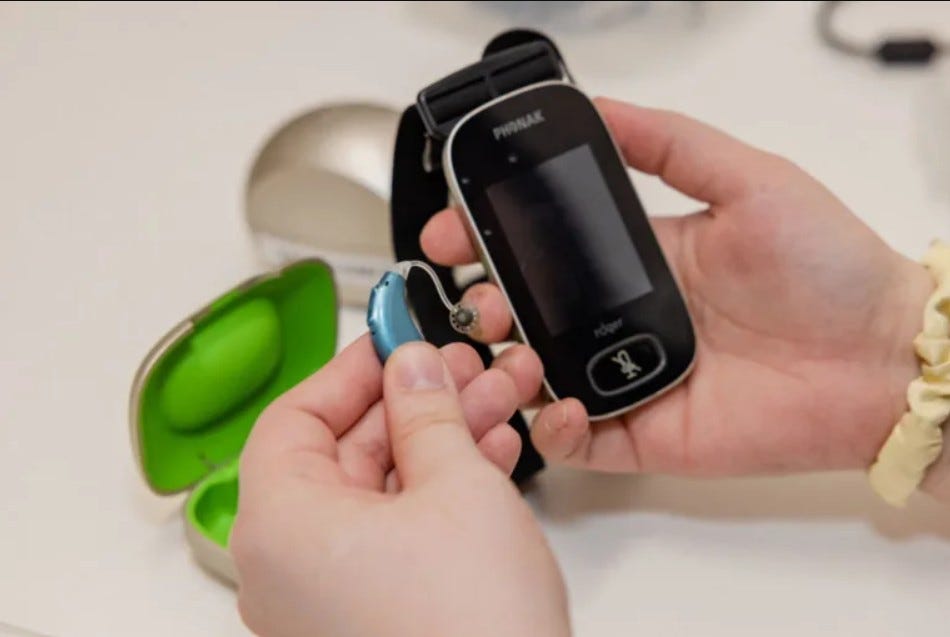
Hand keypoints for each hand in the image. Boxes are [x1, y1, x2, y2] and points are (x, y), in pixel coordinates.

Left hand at [232, 337, 568, 636]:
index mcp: (281, 526)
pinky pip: (394, 535)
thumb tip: (413, 365)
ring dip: (436, 442)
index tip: (396, 338)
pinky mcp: (369, 619)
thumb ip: (428, 413)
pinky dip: (437, 493)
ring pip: (378, 492)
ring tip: (494, 403)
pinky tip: (488, 458)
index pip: (295, 416)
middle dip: (412, 403)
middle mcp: (287, 568)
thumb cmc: (470, 633)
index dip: (351, 369)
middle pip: (342, 452)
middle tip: (461, 368)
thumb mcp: (457, 487)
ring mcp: (327, 600)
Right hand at [421, 97, 934, 477]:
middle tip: (469, 289)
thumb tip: (599, 108)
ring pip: (538, 377)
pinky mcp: (644, 433)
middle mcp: (625, 316)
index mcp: (642, 256)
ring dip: (502, 362)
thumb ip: (671, 144)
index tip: (456, 226)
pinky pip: (578, 440)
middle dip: (483, 299)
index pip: (546, 248)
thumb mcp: (749, 180)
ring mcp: (628, 376)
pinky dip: (550, 430)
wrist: (881, 359)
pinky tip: (551, 402)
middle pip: (529, 313)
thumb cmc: (830, 267)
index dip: (493, 237)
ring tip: (500, 340)